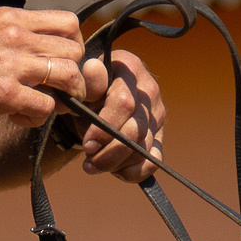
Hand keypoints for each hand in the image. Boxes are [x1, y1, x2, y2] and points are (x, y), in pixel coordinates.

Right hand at [0, 7, 107, 127]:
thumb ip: (11, 34)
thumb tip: (34, 47)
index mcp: (11, 18)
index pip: (67, 21)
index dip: (74, 43)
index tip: (64, 59)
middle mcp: (17, 36)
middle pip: (74, 50)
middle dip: (74, 73)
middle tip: (60, 88)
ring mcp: (13, 65)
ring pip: (69, 76)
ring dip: (66, 95)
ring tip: (48, 103)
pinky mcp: (6, 93)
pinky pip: (46, 106)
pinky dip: (40, 116)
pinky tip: (20, 116)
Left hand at [72, 49, 162, 183]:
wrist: (93, 103)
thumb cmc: (86, 92)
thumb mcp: (81, 86)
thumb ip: (86, 82)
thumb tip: (92, 69)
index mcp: (130, 69)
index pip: (124, 103)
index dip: (105, 128)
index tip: (88, 144)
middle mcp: (149, 90)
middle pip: (136, 130)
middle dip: (110, 152)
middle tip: (89, 162)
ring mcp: (157, 114)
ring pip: (143, 148)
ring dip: (116, 163)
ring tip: (93, 165)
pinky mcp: (159, 136)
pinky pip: (153, 161)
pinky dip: (134, 172)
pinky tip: (116, 171)